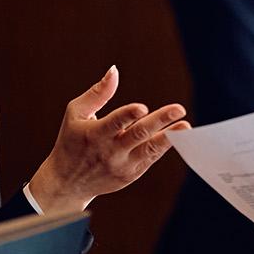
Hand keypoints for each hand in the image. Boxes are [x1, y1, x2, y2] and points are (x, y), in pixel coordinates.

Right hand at [27, 66, 189, 212]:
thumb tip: (114, 70)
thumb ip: (97, 93)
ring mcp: (122, 165)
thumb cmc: (72, 141)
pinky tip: (177, 135)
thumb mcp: (76, 114)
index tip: (142, 107)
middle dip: (160, 121)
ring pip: (149, 150)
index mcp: (95, 134)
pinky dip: (164, 147)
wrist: (67, 183)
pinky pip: (151, 158)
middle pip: (138, 135)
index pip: (114, 123)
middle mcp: (110, 151)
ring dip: (169, 138)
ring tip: (185, 127)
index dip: (128, 115)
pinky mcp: (131, 174)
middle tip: (179, 109)